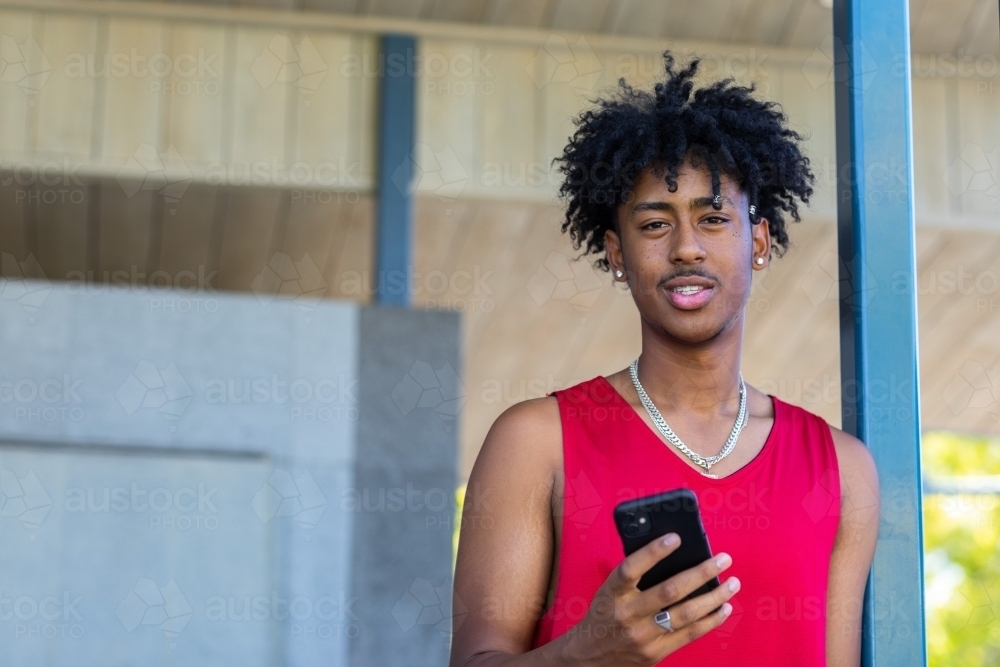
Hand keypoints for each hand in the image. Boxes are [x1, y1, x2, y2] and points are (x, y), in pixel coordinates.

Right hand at [558, 533, 738, 665]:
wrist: (589, 657)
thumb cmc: (604, 614)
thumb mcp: (608, 591)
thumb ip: (633, 575)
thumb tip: (671, 554)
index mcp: (612, 593)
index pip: (631, 568)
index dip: (653, 552)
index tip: (676, 537)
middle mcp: (627, 614)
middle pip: (669, 591)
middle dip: (701, 573)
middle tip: (723, 559)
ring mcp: (643, 636)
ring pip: (686, 614)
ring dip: (714, 597)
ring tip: (732, 583)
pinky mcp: (655, 653)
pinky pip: (689, 635)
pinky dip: (710, 621)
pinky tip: (723, 608)